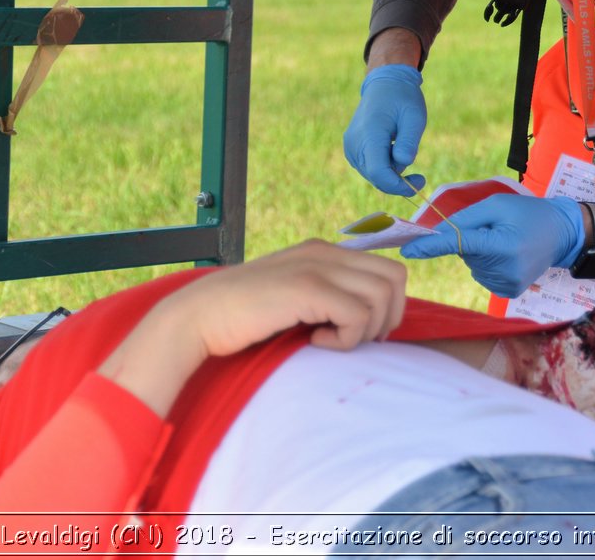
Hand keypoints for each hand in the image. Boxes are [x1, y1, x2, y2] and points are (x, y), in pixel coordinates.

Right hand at [100, 242, 406, 415]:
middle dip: (387, 317)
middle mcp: (324, 252)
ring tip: (331, 340)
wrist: (198, 317)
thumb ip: (324, 296)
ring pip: (383, 296)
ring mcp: (316, 266)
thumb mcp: (292, 298)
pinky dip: (345, 339)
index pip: (388, 269)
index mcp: (322, 251)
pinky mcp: (307, 288)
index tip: (361, 332)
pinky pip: (358, 315)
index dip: (387, 306)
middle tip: (355, 340)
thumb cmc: (244, 318)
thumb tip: (367, 321)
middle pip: (396, 278)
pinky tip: (315, 342)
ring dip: (366, 329)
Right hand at [343, 64, 427, 196]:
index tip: (419, 183)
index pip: (378, 172)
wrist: (384, 83)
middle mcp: (354, 144)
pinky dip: (384, 166)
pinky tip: (392, 148)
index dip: (398, 185)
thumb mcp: (414, 116)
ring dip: (391, 172)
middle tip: (420, 176)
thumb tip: (404, 162)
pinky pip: (369, 168)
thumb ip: (409, 140)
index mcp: (369, 134)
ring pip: (373, 175)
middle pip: (376, 177)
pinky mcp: (351, 150)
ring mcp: (350, 147)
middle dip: (398, 180)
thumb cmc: (402, 98)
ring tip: (402, 148)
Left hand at [400, 194, 585, 297]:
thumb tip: (438, 234)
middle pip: (465, 253)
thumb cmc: (528, 213)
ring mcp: (508, 284)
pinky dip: (487, 263)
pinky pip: (481, 274)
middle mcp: (505, 269)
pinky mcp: (509, 292)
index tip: (408, 251)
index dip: (432, 247)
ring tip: (506, 241)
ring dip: (479, 252)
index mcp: (503, 244)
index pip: (460, 245)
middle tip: (497, 229)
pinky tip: (507, 255)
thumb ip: (466, 218)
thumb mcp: (498, 204)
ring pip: (471, 264)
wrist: (563, 234)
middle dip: (470, 239)